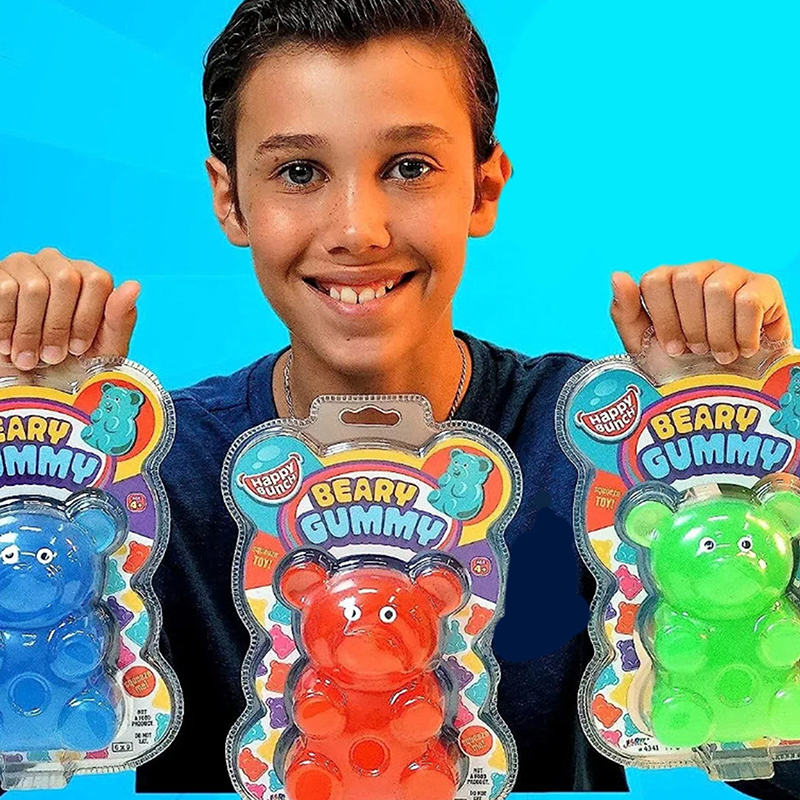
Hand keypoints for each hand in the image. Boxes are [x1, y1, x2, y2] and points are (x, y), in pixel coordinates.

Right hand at [0, 248, 138, 369]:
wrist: (29, 383)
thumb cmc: (72, 365)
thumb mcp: (105, 349)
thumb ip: (120, 319)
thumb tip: (134, 286)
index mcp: (90, 278)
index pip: (98, 280)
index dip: (87, 319)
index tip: (78, 348)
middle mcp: (59, 264)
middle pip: (66, 279)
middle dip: (59, 326)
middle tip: (52, 356)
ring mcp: (26, 265)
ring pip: (34, 287)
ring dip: (31, 331)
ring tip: (29, 357)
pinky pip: (4, 290)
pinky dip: (6, 326)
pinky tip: (8, 346)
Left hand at [610, 261, 791, 364]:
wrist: (729, 389)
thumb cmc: (682, 366)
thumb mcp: (643, 346)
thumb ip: (625, 313)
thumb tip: (617, 276)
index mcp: (667, 281)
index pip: (654, 280)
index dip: (662, 318)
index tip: (671, 347)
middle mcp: (699, 271)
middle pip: (686, 279)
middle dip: (689, 327)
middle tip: (697, 351)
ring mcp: (732, 275)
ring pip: (718, 289)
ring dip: (717, 334)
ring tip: (720, 354)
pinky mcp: (764, 287)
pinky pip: (749, 301)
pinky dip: (743, 335)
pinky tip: (743, 348)